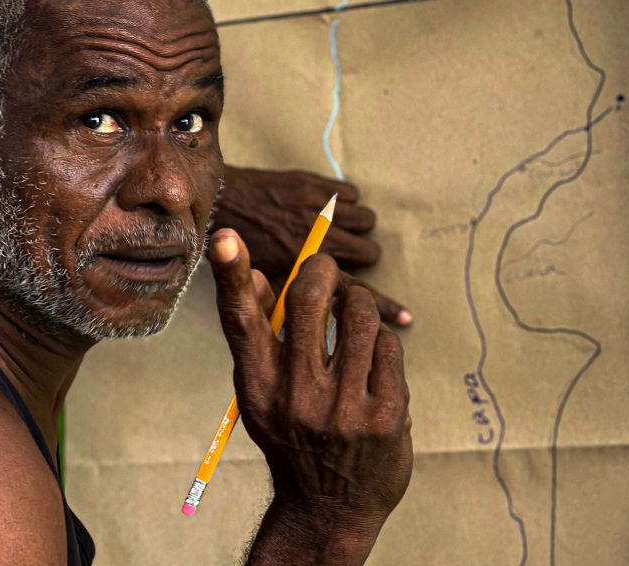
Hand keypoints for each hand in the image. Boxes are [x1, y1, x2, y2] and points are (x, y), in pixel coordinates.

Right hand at [209, 229, 413, 542]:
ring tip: (356, 321)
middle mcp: (296, 396)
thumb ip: (262, 339)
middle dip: (324, 271)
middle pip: (311, 298)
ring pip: (361, 315)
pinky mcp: (386, 417)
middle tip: (328, 272)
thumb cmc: (294, 441)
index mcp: (257, 389)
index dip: (232, 275)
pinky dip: (384, 348)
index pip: (241, 322)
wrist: (328, 512)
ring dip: (360, 306)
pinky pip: (392, 347)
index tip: (225, 235)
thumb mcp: (264, 398)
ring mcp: (344, 409)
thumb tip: (265, 274)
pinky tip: (375, 368)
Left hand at [214, 166, 412, 326]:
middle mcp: (314, 238)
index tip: (407, 318)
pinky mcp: (314, 184)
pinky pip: (351, 193)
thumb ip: (287, 303)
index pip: (354, 294)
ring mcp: (316, 207)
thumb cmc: (242, 248)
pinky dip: (345, 201)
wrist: (221, 203)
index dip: (383, 308)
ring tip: (334, 229)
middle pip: (368, 251)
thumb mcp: (263, 284)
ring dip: (355, 226)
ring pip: (365, 219)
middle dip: (358, 256)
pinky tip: (327, 208)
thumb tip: (317, 316)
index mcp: (302, 268)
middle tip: (341, 255)